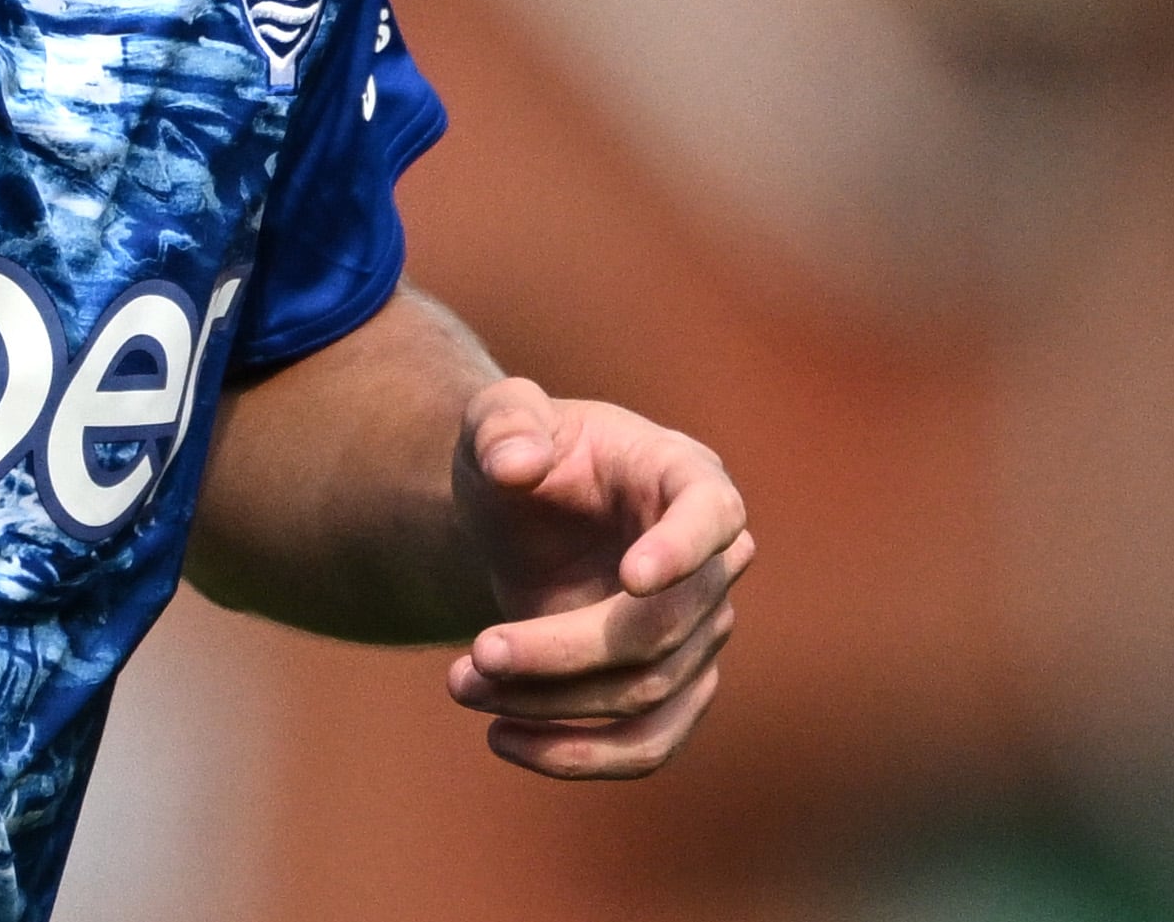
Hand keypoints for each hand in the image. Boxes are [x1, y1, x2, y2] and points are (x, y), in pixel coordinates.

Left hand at [442, 378, 750, 778]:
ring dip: (551, 706)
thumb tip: (515, 463)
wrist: (516, 512)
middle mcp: (712, 560)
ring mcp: (699, 631)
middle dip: (561, 653)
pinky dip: (578, 756)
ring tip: (461, 684)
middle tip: (474, 655)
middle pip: (659, 629)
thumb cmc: (519, 449)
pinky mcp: (673, 688)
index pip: (712, 514)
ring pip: (646, 695)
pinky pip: (647, 744)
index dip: (682, 550)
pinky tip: (502, 738)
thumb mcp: (497, 418)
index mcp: (684, 475)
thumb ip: (504, 425)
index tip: (631, 578)